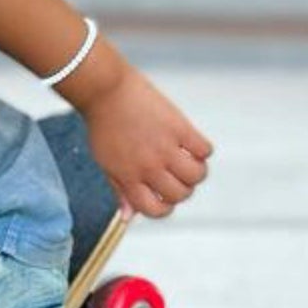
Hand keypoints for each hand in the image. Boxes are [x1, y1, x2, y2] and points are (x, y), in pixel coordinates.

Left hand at [81, 65, 213, 219]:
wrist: (105, 91)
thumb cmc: (102, 127)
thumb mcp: (105, 163)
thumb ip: (120, 190)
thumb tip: (128, 217)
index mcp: (129, 178)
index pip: (155, 210)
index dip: (163, 208)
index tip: (162, 196)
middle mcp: (148, 167)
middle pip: (180, 195)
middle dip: (182, 190)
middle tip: (175, 175)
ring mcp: (165, 147)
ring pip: (197, 176)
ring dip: (196, 172)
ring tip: (186, 160)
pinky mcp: (179, 128)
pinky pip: (205, 150)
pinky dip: (203, 151)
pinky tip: (190, 144)